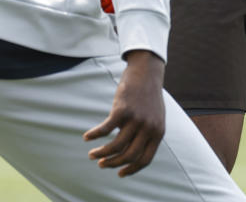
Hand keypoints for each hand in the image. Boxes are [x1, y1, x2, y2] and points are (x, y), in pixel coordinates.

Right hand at [83, 50, 165, 176]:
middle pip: (128, 155)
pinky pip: (105, 129)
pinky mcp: (123, 109)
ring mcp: (136, 119)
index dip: (132, 169)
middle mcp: (148, 128)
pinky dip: (94, 135)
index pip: (145, 159)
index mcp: (158, 132)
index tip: (120, 173)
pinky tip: (87, 137)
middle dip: (113, 163)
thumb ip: (148, 133)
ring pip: (116, 146)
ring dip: (101, 154)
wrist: (147, 72)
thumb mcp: (155, 117)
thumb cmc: (149, 96)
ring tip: (92, 154)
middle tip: (102, 164)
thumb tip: (131, 152)